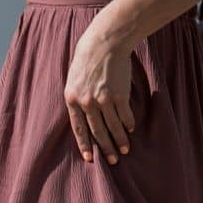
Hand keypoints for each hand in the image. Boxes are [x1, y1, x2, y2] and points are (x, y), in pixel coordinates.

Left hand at [65, 22, 136, 163]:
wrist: (104, 42)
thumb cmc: (87, 58)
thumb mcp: (74, 79)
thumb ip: (77, 98)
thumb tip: (84, 117)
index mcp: (72, 100)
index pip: (78, 129)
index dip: (85, 144)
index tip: (90, 158)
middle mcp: (87, 102)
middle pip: (97, 131)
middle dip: (105, 148)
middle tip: (114, 160)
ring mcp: (104, 99)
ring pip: (113, 126)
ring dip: (120, 139)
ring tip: (125, 150)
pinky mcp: (119, 94)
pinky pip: (124, 114)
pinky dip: (128, 123)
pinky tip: (130, 130)